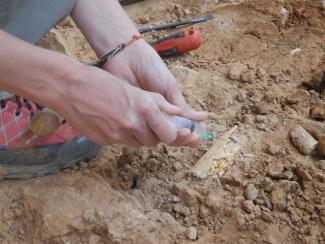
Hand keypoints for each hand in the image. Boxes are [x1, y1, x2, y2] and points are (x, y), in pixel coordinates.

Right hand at [55, 66, 181, 146]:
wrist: (69, 88)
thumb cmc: (102, 82)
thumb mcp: (134, 88)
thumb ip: (158, 103)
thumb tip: (177, 112)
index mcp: (144, 108)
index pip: (169, 135)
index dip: (171, 134)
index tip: (168, 129)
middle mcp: (133, 125)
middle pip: (153, 141)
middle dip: (153, 134)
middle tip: (146, 122)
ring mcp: (118, 136)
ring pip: (137, 144)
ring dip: (137, 135)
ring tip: (126, 118)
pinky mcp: (105, 142)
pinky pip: (121, 143)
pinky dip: (121, 135)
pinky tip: (112, 121)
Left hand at [102, 40, 207, 145]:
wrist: (126, 58)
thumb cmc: (150, 68)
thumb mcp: (169, 87)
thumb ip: (181, 105)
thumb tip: (202, 119)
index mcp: (169, 108)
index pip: (181, 127)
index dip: (189, 134)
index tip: (197, 137)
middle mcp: (157, 116)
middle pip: (171, 135)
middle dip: (183, 138)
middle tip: (190, 137)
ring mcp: (143, 119)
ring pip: (157, 136)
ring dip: (171, 138)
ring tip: (181, 133)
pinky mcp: (129, 119)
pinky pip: (139, 132)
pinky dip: (150, 134)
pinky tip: (160, 134)